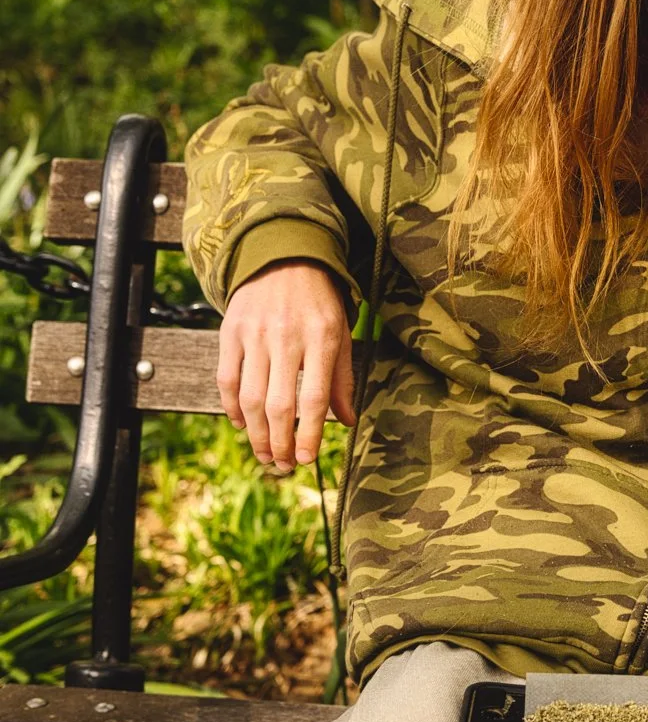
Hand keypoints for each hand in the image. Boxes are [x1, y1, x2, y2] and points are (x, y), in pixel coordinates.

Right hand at [217, 262, 354, 472]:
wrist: (282, 256)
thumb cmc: (318, 301)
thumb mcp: (340, 334)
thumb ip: (342, 379)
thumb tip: (348, 421)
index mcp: (321, 338)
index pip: (315, 397)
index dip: (309, 434)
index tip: (305, 460)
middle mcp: (287, 337)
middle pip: (279, 405)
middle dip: (279, 443)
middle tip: (282, 465)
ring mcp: (255, 335)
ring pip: (251, 398)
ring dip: (256, 434)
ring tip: (264, 454)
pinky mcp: (230, 332)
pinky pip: (226, 379)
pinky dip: (232, 408)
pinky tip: (242, 424)